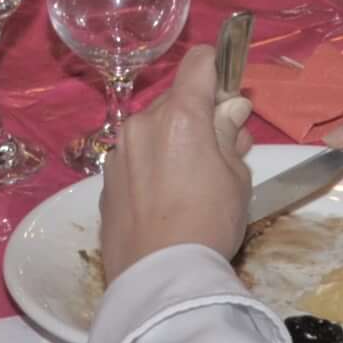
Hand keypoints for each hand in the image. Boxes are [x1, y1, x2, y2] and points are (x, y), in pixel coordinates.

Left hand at [96, 43, 253, 282]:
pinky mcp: (106, 181)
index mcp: (180, 116)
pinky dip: (153, 165)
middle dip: (201, 114)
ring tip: (194, 181)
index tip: (231, 92)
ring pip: (153, 129)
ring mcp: (118, 152)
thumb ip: (230, 135)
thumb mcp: (237, 178)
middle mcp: (142, 124)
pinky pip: (136, 158)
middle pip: (176, 99)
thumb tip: (230, 108)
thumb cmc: (209, 224)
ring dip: (174, 140)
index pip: (200, 63)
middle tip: (225, 148)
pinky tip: (166, 199)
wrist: (159, 279)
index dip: (220, 69)